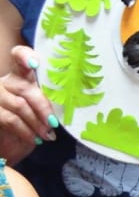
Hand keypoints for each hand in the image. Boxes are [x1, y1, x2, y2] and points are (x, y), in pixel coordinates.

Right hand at [0, 44, 55, 159]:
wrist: (14, 141)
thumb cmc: (35, 119)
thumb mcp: (44, 104)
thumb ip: (52, 96)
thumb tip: (73, 100)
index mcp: (22, 73)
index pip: (19, 55)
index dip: (25, 56)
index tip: (35, 63)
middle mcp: (7, 81)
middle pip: (25, 88)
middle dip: (43, 107)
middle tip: (55, 122)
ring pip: (19, 106)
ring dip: (36, 122)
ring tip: (48, 134)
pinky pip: (10, 119)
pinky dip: (26, 131)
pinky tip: (35, 138)